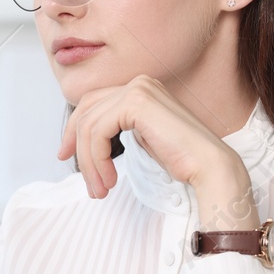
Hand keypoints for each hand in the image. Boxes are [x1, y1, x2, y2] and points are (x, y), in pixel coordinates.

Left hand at [58, 76, 258, 228]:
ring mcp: (138, 89)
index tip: (65, 155)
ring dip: (89, 163)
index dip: (73, 130)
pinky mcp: (136, 102)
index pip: (92, 104)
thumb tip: (84, 137)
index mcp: (140, 88)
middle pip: (86, 112)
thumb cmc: (181, 158)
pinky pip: (98, 131)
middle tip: (85, 180)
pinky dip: (97, 159)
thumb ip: (117, 129)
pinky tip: (109, 179)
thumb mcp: (142, 139)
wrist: (209, 165)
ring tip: (100, 189)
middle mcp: (138, 83)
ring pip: (89, 126)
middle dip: (76, 147)